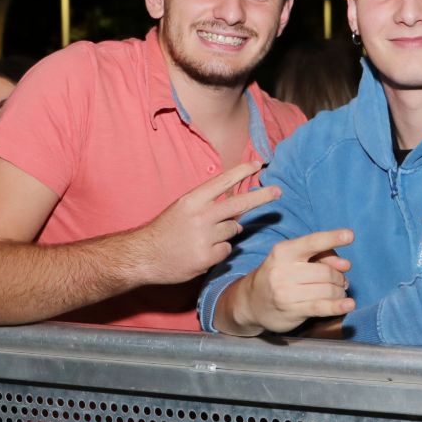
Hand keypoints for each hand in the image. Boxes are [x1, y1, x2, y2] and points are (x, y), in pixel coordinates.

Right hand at [133, 161, 280, 284]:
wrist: (143, 256)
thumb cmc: (164, 231)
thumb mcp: (182, 209)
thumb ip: (208, 205)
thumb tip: (237, 211)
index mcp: (192, 200)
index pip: (222, 182)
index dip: (241, 172)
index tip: (258, 164)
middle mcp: (200, 216)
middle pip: (239, 204)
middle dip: (261, 196)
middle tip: (278, 191)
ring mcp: (204, 237)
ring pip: (233, 230)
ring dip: (226, 233)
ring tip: (203, 237)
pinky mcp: (207, 257)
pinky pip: (227, 249)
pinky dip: (219, 251)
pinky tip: (202, 251)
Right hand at [233, 227, 356, 334]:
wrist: (251, 302)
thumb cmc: (279, 276)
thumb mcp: (293, 260)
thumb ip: (321, 257)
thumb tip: (345, 265)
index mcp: (283, 252)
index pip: (312, 242)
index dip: (332, 237)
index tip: (350, 235)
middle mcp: (282, 271)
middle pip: (325, 271)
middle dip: (339, 277)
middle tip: (341, 281)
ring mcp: (286, 292)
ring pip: (327, 289)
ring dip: (339, 292)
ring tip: (338, 293)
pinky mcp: (292, 310)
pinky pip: (321, 307)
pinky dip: (338, 306)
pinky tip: (349, 304)